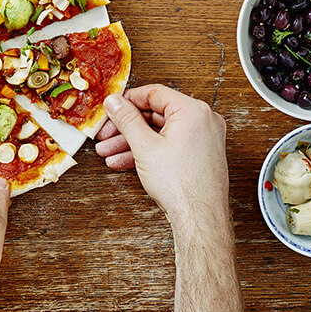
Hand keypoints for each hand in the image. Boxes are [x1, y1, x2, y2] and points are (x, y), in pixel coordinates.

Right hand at [95, 85, 228, 230]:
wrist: (199, 217)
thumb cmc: (182, 185)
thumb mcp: (145, 146)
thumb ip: (126, 120)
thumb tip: (115, 102)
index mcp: (193, 111)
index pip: (154, 94)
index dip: (128, 101)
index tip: (112, 108)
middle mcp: (202, 121)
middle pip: (156, 114)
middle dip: (126, 128)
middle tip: (107, 134)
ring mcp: (203, 139)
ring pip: (160, 133)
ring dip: (132, 142)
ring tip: (110, 152)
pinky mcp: (199, 155)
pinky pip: (169, 145)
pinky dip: (148, 152)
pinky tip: (126, 161)